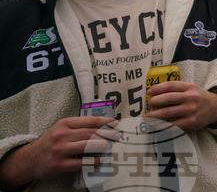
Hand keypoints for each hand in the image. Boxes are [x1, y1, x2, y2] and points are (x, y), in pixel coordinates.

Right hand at [0, 116, 116, 186]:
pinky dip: (93, 161)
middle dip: (107, 135)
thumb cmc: (51, 142)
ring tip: (110, 146)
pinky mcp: (59, 165)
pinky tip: (100, 159)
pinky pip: (81, 163)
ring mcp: (60, 150)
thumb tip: (103, 127)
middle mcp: (61, 135)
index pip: (89, 121)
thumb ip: (78, 127)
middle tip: (117, 136)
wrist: (30, 159)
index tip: (115, 124)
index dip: (105, 122)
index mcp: (64, 124)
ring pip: (87, 146)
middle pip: (91, 133)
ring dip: (102, 146)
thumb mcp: (61, 129)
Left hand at [145, 81, 216, 130]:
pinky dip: (162, 126)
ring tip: (147, 117)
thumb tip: (156, 93)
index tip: (149, 92)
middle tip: (149, 104)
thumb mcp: (192, 89)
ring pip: (168, 112)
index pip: (170, 85)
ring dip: (154, 116)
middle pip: (168, 98)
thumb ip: (177, 89)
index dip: (157, 88)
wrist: (216, 108)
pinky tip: (157, 126)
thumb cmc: (199, 98)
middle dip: (155, 102)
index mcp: (189, 87)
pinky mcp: (191, 121)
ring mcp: (191, 110)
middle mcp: (190, 97)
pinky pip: (173, 124)